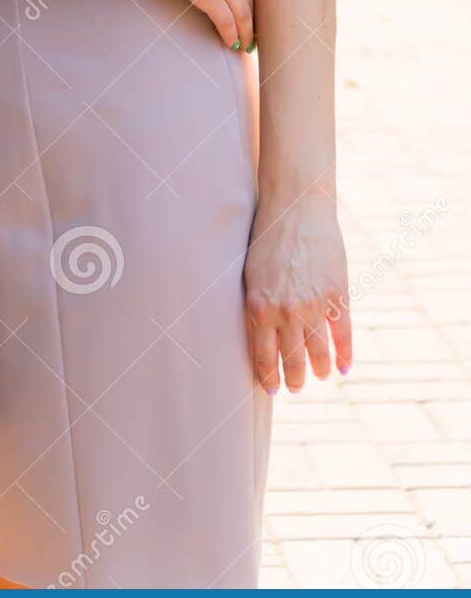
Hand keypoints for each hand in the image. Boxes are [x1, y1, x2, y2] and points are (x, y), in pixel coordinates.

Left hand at [244, 193, 351, 392]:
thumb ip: (257, 306)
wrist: (296, 208)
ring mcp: (314, 304)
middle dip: (294, 380)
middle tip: (296, 387)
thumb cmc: (267, 238)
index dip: (269, 378)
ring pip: (318, 353)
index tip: (272, 389)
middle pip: (292, 361)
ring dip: (319, 370)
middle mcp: (286, 311)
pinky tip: (343, 368)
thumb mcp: (252, 275)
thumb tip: (260, 336)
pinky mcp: (337, 294)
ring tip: (318, 377)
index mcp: (260, 307)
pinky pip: (343, 335)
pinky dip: (345, 355)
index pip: (263, 357)